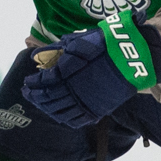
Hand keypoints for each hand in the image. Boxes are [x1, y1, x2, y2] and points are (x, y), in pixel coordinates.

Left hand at [21, 14, 160, 128]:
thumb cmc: (105, 45)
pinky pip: (76, 119)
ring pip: (59, 110)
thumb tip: (37, 56)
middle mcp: (74, 89)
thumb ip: (57, 50)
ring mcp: (85, 101)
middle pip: (48, 97)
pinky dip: (64, 118)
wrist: (132, 58)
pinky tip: (58, 114)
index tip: (28, 82)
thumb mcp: (79, 41)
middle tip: (28, 93)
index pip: (44, 81)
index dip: (34, 83)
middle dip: (35, 96)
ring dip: (46, 108)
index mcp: (68, 71)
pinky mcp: (96, 109)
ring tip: (39, 103)